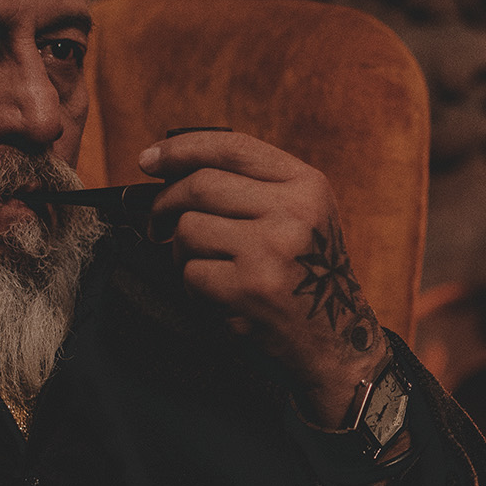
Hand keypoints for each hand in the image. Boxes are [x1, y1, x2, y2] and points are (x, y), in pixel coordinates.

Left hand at [139, 130, 385, 424]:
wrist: (335, 338)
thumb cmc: (305, 274)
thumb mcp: (301, 216)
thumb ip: (252, 186)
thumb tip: (171, 167)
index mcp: (307, 185)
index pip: (232, 148)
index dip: (181, 149)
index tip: (149, 159)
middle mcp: (295, 211)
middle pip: (200, 185)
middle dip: (165, 204)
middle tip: (158, 223)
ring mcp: (273, 249)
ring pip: (189, 228)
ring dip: (182, 251)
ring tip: (204, 265)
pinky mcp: (252, 287)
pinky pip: (191, 272)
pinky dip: (194, 287)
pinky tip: (218, 295)